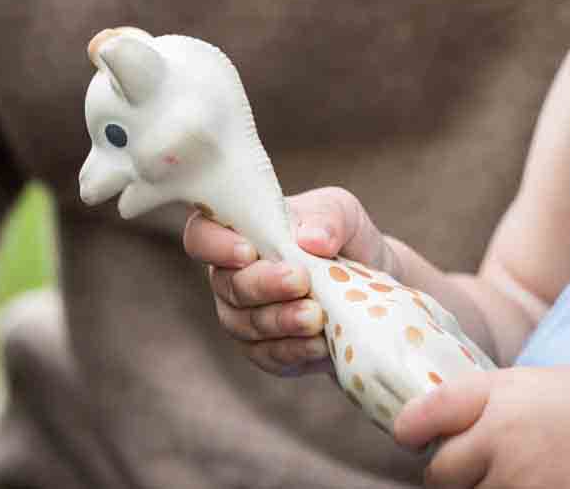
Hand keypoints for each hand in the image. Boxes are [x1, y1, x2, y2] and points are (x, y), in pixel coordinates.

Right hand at [182, 185, 394, 376]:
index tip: (248, 252)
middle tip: (300, 281)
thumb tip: (312, 239)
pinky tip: (320, 343)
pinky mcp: (266, 350)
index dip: (215, 245)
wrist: (368, 282)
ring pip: (246, 325)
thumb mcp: (342, 213)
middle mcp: (231, 277)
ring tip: (315, 315)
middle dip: (264, 285)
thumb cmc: (340, 238)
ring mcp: (244, 317)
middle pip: (228, 286)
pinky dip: (295, 349)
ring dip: (281, 320)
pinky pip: (269, 355)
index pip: (201, 236)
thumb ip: (328, 218)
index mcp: (238, 233)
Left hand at [394, 366, 569, 488]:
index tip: (409, 435)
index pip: (428, 413)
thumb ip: (490, 398)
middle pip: (440, 472)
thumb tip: (443, 420)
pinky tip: (529, 484)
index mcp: (500, 398)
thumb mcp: (539, 382)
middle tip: (471, 466)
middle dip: (449, 471)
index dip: (412, 427)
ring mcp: (515, 483)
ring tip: (514, 474)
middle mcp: (500, 440)